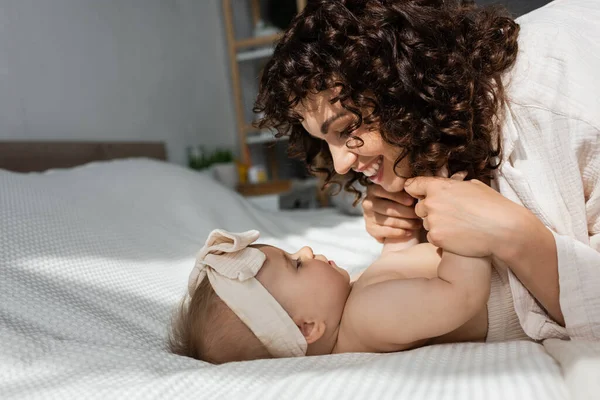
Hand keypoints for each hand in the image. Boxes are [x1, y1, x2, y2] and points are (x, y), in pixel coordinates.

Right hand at [361, 184, 421, 242]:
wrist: (396, 221)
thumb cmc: (402, 203)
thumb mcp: (403, 194)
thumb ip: (405, 189)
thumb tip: (412, 188)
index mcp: (374, 189)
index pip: (385, 192)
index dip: (399, 197)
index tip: (411, 201)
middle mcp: (367, 202)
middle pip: (387, 208)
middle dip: (405, 212)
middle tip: (418, 215)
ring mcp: (368, 216)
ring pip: (388, 220)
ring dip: (405, 223)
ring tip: (417, 224)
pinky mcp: (370, 229)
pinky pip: (385, 231)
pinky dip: (398, 233)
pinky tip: (409, 232)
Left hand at [404, 176, 530, 257]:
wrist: (504, 229)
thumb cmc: (492, 206)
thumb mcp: (472, 186)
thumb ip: (452, 185)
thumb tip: (447, 184)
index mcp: (438, 186)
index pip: (412, 185)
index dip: (416, 190)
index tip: (420, 195)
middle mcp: (431, 202)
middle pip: (419, 207)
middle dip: (430, 210)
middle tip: (449, 215)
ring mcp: (432, 221)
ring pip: (426, 223)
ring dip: (436, 225)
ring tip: (458, 226)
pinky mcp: (436, 238)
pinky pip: (431, 237)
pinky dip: (441, 238)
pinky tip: (457, 236)